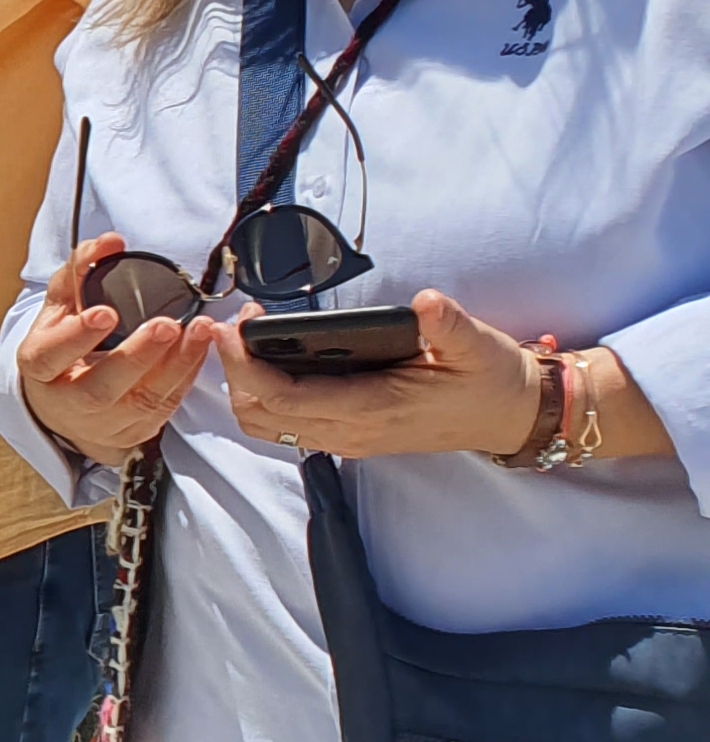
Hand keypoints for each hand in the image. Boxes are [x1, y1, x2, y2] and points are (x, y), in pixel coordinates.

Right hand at [16, 236, 213, 462]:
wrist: (64, 405)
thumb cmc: (61, 348)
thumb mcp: (58, 308)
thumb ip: (79, 271)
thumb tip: (110, 242)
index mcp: (39, 367)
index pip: (51, 355)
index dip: (77, 337)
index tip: (106, 313)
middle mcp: (67, 401)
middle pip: (101, 387)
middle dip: (137, 356)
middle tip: (167, 325)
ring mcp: (102, 422)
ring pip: (142, 401)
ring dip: (176, 364)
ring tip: (199, 330)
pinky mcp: (134, 432)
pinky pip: (165, 407)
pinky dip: (186, 375)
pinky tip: (199, 348)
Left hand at [217, 289, 546, 460]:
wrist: (511, 415)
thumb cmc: (491, 379)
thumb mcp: (477, 346)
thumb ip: (448, 326)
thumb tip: (427, 303)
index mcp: (375, 410)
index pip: (287, 398)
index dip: (247, 365)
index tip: (229, 327)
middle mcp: (352, 432)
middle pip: (261, 415)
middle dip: (234, 371)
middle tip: (235, 324)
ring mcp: (348, 437)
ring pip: (267, 424)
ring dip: (245, 385)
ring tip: (247, 338)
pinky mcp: (349, 433)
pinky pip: (287, 423)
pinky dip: (263, 394)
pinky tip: (269, 358)